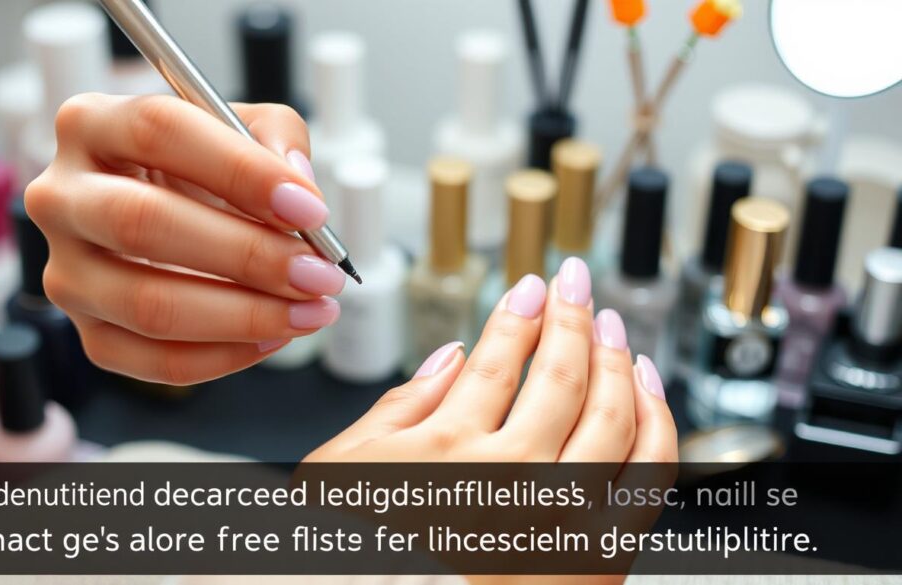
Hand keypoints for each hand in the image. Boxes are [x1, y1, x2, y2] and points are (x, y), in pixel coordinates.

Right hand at [26, 94, 343, 384]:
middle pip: (142, 222)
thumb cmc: (201, 168)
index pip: (159, 131)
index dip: (240, 171)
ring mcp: (66, 271)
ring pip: (147, 304)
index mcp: (91, 123)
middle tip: (316, 272)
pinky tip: (273, 335)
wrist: (169, 213)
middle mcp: (61, 196)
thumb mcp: (241, 127)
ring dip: (244, 315)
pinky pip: (153, 361)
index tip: (309, 209)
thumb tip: (297, 186)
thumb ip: (276, 138)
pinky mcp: (87, 332)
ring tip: (310, 310)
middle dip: (246, 254)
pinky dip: (225, 355)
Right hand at [307, 258, 675, 584]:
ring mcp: (562, 519)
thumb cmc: (363, 557)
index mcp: (448, 453)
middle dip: (572, 315)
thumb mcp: (349, 472)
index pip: (499, 359)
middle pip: (560, 374)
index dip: (521, 313)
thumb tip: (454, 355)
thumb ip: (403, 407)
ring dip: (614, 357)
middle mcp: (511, 482)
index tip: (533, 288)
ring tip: (610, 324)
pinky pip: (648, 475)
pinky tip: (645, 388)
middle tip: (577, 282)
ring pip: (611, 415)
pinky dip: (657, 422)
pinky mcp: (600, 554)